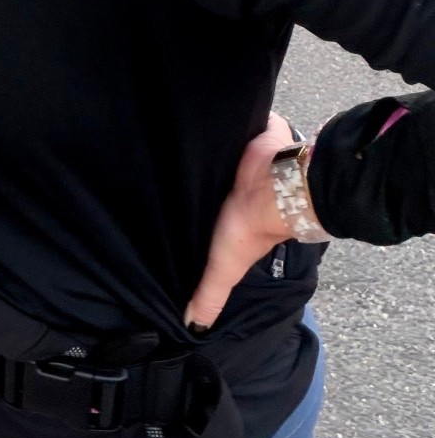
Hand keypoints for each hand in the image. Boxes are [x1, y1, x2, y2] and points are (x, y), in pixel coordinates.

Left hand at [184, 110, 297, 332]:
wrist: (275, 186)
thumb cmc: (250, 226)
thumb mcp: (224, 267)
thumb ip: (211, 294)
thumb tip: (192, 327)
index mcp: (236, 216)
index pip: (213, 213)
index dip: (202, 211)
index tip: (173, 205)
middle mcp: (240, 188)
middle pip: (213, 180)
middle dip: (198, 175)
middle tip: (162, 165)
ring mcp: (245, 159)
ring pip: (222, 148)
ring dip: (209, 145)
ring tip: (171, 135)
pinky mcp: (253, 132)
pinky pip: (242, 117)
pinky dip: (229, 113)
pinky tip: (198, 110)